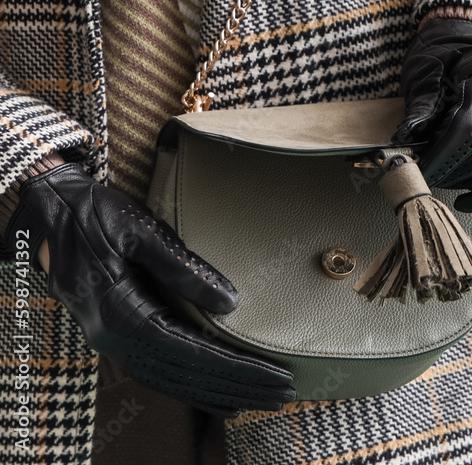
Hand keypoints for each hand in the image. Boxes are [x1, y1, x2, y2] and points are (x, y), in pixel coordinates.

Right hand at [6, 162, 295, 416]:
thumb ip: (184, 269)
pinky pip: (158, 372)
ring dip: (218, 393)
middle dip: (238, 387)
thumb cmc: (97, 216)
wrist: (51, 210)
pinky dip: (192, 388)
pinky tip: (219, 397)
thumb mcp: (142, 233)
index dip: (236, 369)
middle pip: (185, 375)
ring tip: (260, 399)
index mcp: (121, 313)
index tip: (273, 376)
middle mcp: (114, 338)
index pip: (191, 353)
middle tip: (282, 394)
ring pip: (172, 380)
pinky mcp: (117, 334)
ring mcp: (112, 340)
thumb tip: (231, 303)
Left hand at [394, 17, 471, 211]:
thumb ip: (421, 106)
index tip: (420, 172)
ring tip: (447, 179)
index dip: (444, 157)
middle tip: (428, 175)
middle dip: (452, 173)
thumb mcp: (428, 73)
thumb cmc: (448, 63)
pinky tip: (471, 200)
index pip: (471, 126)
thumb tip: (406, 141)